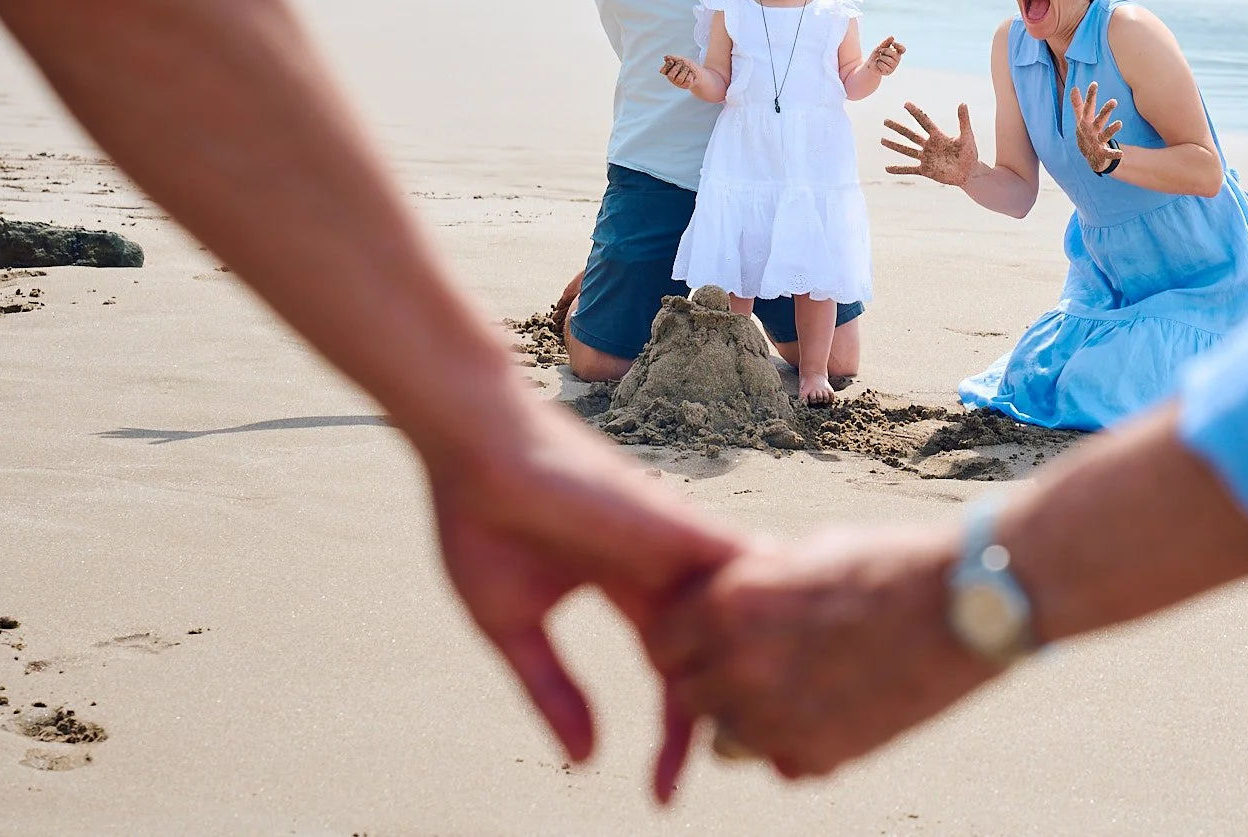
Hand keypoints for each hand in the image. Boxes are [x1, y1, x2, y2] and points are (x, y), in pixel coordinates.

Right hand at [423, 399, 743, 797]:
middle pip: (726, 653)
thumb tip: (585, 759)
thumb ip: (553, 690)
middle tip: (758, 770)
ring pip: (750, 612)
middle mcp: (669, 571)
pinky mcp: (675, 523)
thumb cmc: (482, 524)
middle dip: (741, 713)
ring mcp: (677, 545)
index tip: (663, 797)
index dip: (675, 737)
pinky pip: (740, 567)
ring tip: (775, 737)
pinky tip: (776, 661)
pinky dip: (763, 610)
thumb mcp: (514, 628)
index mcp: (636, 593)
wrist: (472, 450)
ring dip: (764, 668)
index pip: (677, 675)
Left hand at [646, 525, 999, 783]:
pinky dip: (797, 746)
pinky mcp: (817, 754)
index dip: (680, 641)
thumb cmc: (892, 564)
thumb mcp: (810, 553)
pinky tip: (833, 710)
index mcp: (733, 603)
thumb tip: (730, 597)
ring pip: (727, 739)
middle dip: (710, 682)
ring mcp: (777, 716)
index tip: (703, 640)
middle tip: (753, 666)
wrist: (965, 605)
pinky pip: (780, 763)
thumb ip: (758, 583)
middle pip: (687, 696)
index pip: (662, 643)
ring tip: (799, 688)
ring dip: (750, 719)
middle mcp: (742, 664)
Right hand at [661, 54, 699, 89]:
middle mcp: (672, 78)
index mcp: (669, 71)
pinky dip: (690, 75)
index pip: (663, 71)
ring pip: (679, 79)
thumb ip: (674, 58)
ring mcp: (678, 83)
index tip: (672, 61)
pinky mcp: (686, 86)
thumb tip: (666, 57)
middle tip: (682, 64)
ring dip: (685, 71)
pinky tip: (691, 74)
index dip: (667, 66)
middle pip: (670, 76)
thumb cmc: (688, 65)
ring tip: (688, 69)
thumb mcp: (681, 59)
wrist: (698, 72)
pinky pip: (687, 81)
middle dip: (677, 68)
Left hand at [867, 36, 904, 75]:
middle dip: (884, 51)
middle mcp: (897, 59)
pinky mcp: (889, 71)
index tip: (892, 43)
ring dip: (880, 58)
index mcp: (897, 52)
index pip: (902, 49)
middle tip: (881, 52)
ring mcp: (894, 66)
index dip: (898, 45)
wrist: (871, 64)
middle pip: (892, 53)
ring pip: (887, 59)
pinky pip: (882, 65)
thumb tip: (892, 37)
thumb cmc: (877, 54)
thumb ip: (886, 42)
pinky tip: (879, 64)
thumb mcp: (881, 46)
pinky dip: (878, 63)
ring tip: (880, 59)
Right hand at [881, 102, 977, 185]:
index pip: (924, 122)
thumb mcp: (967, 136)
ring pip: (907, 151)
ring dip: (895, 146)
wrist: (970, 172)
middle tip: (885, 121)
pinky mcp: (926, 170)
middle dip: (898, 128)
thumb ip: (963, 121)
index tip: (906, 104)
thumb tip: (963, 103)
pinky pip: (909, 169)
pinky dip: (898, 169)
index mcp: (938, 136)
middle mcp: (929, 146)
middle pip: (910, 135)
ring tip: (882, 140)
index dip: (916, 113)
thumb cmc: (970, 153)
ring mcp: (926, 158)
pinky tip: (887, 168)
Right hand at [1068, 82, 1123, 173]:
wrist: (1088, 156)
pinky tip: (1121, 153)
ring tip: (1120, 123)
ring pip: (1104, 135)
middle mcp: (1091, 130)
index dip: (1091, 95)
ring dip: (1111, 130)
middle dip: (1105, 111)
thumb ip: (1078, 105)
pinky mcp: (1102, 153)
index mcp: (1086, 121)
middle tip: (1114, 101)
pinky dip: (1114, 154)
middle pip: (1098, 119)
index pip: (1088, 106)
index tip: (1094, 84)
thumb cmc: (1086, 134)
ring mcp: (1096, 142)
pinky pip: (1108, 153)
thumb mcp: (1081, 119)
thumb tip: (1073, 88)